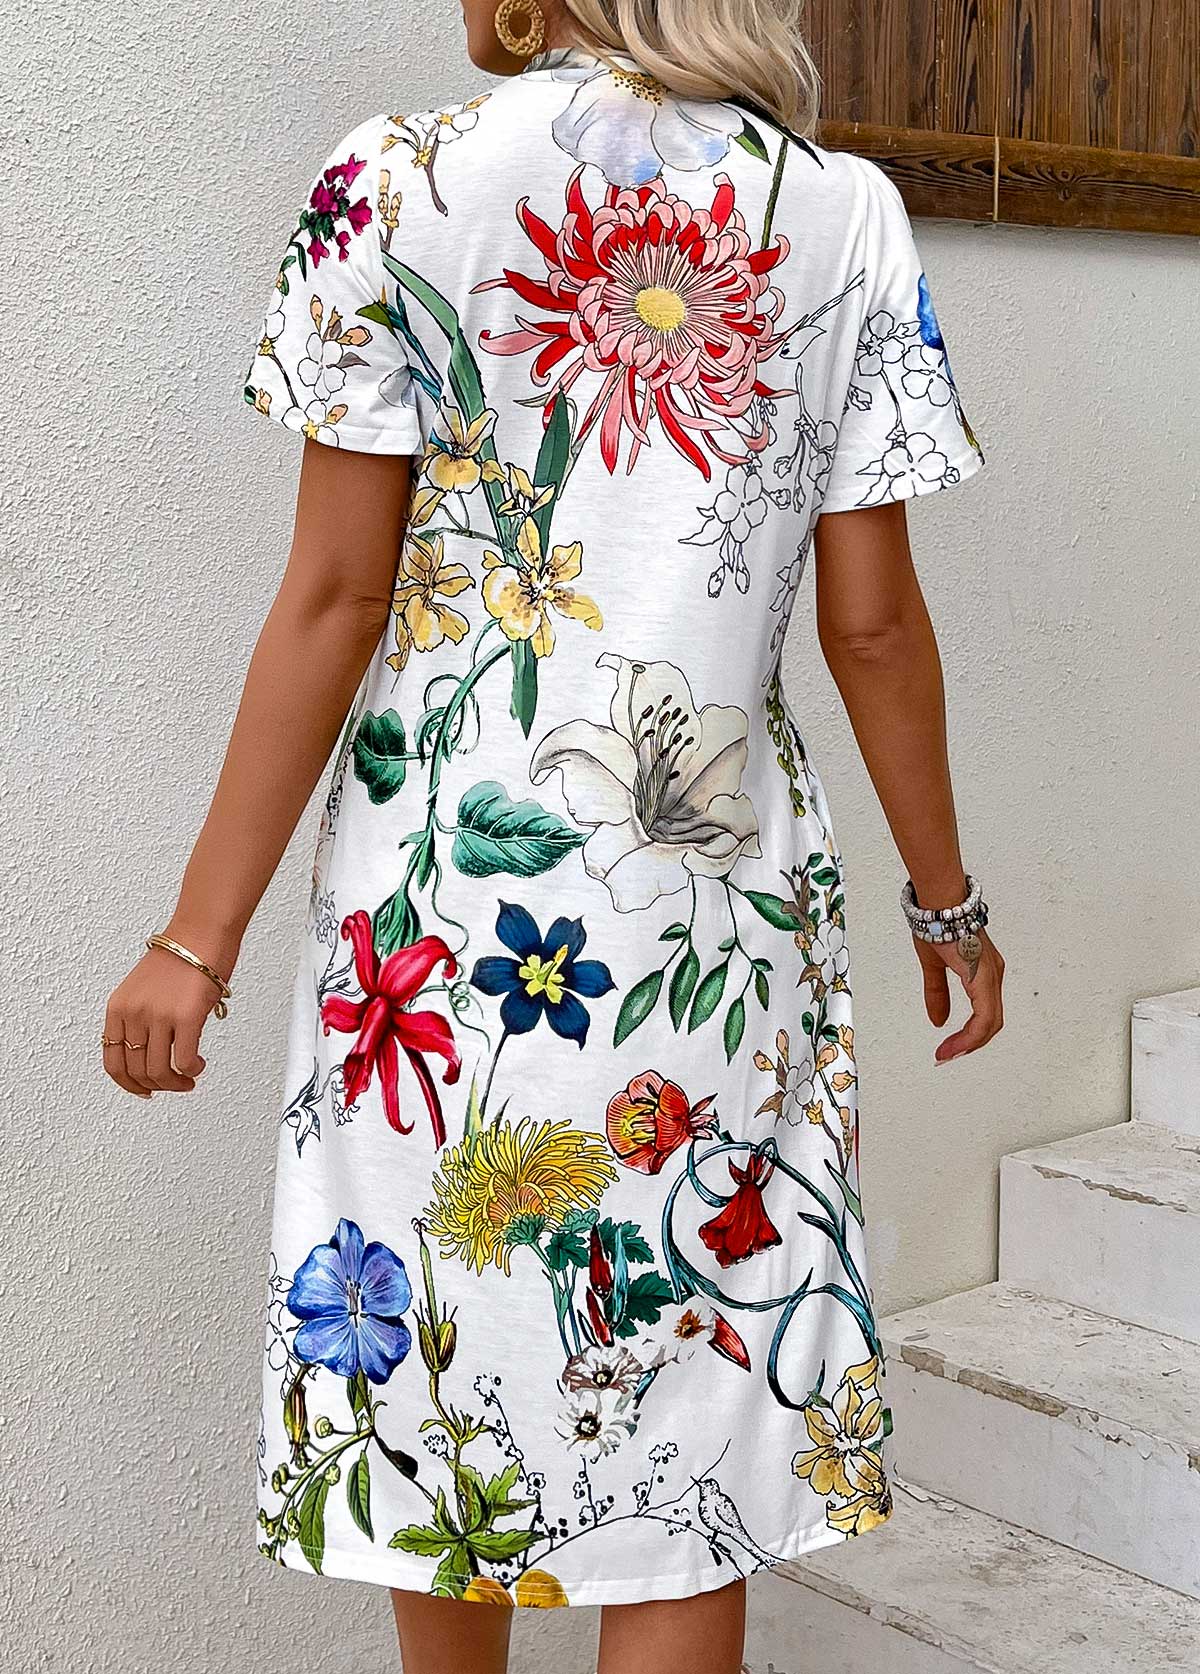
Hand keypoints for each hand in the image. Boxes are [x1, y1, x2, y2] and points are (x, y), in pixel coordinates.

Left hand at [102, 937, 232, 1097]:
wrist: (201, 932)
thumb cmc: (181, 955)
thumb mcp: (143, 989)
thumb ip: (142, 1018)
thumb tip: (154, 1051)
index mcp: (118, 1007)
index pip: (113, 1060)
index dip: (128, 1083)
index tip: (144, 1089)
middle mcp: (134, 1013)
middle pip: (137, 1070)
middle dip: (158, 1086)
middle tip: (176, 1085)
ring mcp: (158, 1016)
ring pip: (159, 1071)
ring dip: (176, 1083)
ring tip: (189, 1079)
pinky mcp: (186, 1017)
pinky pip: (183, 1061)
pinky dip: (191, 1071)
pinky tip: (198, 1065)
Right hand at [914, 928, 1004, 1063]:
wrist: (938, 904)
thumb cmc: (939, 924)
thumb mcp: (934, 966)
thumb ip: (937, 994)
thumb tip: (938, 1020)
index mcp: (983, 973)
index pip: (985, 1015)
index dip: (969, 1036)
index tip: (948, 1050)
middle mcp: (992, 976)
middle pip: (992, 1023)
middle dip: (970, 1045)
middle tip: (948, 1057)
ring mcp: (990, 976)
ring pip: (991, 1023)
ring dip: (969, 1043)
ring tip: (948, 1054)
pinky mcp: (982, 976)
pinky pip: (984, 1015)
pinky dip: (970, 1034)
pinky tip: (954, 1042)